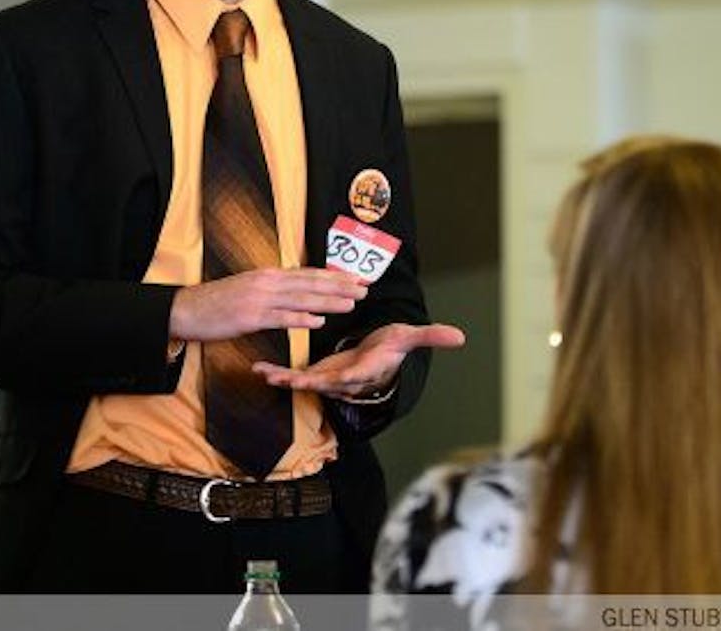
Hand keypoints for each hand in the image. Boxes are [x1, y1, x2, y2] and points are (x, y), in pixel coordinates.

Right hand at [168, 267, 366, 341]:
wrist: (186, 309)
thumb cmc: (216, 302)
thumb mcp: (247, 288)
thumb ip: (272, 289)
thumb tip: (295, 292)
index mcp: (267, 275)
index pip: (307, 274)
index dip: (334, 276)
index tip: (355, 278)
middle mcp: (267, 282)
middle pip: (310, 283)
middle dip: (339, 286)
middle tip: (364, 288)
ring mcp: (259, 299)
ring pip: (301, 299)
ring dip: (328, 301)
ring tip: (351, 303)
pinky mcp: (250, 317)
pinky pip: (280, 318)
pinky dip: (301, 319)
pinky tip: (318, 321)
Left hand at [253, 322, 465, 398]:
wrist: (379, 355)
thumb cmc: (393, 345)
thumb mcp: (410, 337)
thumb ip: (431, 337)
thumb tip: (460, 337)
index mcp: (366, 370)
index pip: (356, 374)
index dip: (342, 376)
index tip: (329, 377)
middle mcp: (345, 379)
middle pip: (324, 383)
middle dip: (304, 382)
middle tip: (284, 380)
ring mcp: (329, 378)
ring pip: (304, 382)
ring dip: (284, 379)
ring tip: (264, 375)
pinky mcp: (317, 374)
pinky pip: (295, 376)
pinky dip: (278, 374)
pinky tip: (259, 370)